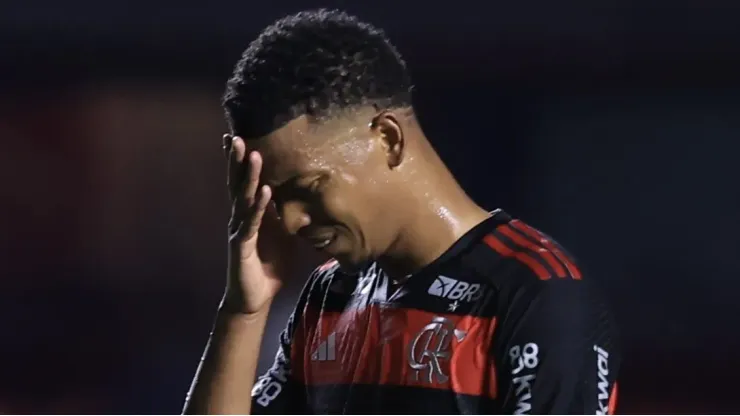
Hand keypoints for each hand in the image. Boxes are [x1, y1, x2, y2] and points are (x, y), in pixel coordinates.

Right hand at [222, 134, 285, 313]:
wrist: (254, 298)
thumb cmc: (268, 267)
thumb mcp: (284, 236)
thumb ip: (287, 217)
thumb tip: (304, 198)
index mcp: (250, 214)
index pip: (243, 182)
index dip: (239, 161)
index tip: (236, 136)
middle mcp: (240, 218)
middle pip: (237, 184)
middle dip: (236, 160)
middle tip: (234, 135)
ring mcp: (240, 230)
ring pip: (242, 198)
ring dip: (248, 176)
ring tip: (252, 153)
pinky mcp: (242, 246)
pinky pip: (251, 222)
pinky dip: (258, 206)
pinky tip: (264, 190)